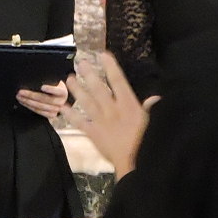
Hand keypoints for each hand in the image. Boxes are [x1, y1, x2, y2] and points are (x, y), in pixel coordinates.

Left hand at [15, 80, 69, 119]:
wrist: (57, 96)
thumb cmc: (53, 86)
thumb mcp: (53, 81)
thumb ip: (48, 80)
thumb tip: (37, 76)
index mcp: (63, 92)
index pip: (58, 91)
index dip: (50, 89)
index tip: (42, 87)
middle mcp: (61, 102)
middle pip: (46, 99)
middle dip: (32, 95)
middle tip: (21, 91)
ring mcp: (56, 109)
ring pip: (40, 107)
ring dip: (28, 102)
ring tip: (19, 97)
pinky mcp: (51, 115)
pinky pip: (39, 112)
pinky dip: (29, 107)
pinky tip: (23, 102)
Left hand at [62, 54, 149, 177]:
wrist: (134, 163)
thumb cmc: (147, 142)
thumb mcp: (153, 123)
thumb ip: (150, 109)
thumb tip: (155, 97)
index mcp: (129, 104)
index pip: (118, 81)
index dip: (110, 67)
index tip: (103, 55)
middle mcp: (112, 109)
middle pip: (98, 88)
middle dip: (88, 74)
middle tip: (79, 63)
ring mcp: (101, 121)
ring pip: (86, 102)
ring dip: (77, 90)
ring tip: (69, 79)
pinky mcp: (93, 133)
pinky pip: (79, 122)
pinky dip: (70, 115)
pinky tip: (62, 107)